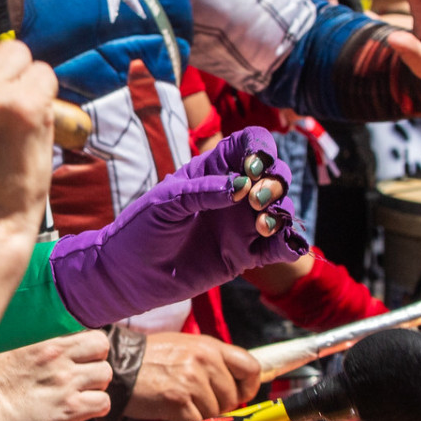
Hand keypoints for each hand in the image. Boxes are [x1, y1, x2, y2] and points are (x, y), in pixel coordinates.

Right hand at [0, 334, 112, 420]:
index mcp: (41, 340)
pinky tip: (81, 411)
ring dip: (96, 385)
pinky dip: (96, 407)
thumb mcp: (2, 352)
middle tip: (83, 373)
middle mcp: (57, 357)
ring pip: (105, 374)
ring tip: (81, 394)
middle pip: (101, 346)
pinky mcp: (69, 410)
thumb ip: (26, 343)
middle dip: (95, 359)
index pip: (83, 327)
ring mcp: (65, 383)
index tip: (77, 354)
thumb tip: (35, 338)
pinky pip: (103, 402)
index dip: (84, 343)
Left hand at [47, 127, 305, 327]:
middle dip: (276, 182)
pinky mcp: (246, 255)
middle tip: (256, 201)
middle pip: (275, 174)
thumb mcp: (166, 203)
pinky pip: (280, 245)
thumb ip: (203, 191)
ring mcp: (242, 224)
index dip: (260, 148)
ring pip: (283, 208)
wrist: (129, 275)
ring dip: (284, 212)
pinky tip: (285, 244)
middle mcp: (233, 195)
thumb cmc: (141, 230)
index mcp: (212, 171)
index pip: (249, 144)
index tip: (252, 168)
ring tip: (262, 225)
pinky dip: (291, 242)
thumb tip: (243, 185)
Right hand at [124, 330, 261, 420]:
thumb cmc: (149, 359)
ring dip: (200, 416)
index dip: (249, 387)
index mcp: (209, 346)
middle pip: (233, 397)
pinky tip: (172, 416)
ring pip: (215, 413)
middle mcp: (204, 360)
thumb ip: (211, 361)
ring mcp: (191, 380)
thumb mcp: (185, 347)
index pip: (250, 367)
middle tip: (198, 403)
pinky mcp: (178, 400)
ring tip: (180, 405)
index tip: (238, 396)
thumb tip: (235, 386)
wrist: (117, 365)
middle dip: (219, 407)